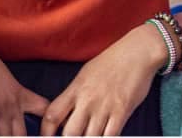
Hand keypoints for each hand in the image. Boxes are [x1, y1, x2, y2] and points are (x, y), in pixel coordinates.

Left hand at [40, 24, 164, 135]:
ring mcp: (104, 107)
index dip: (46, 130)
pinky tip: (105, 137)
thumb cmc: (110, 62)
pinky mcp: (122, 112)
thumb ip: (75, 95)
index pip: (52, 115)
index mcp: (75, 89)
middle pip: (70, 132)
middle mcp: (87, 100)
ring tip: (89, 137)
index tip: (47, 137)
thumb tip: (66, 113)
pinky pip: (110, 135)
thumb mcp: (84, 75)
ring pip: (90, 137)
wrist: (135, 53)